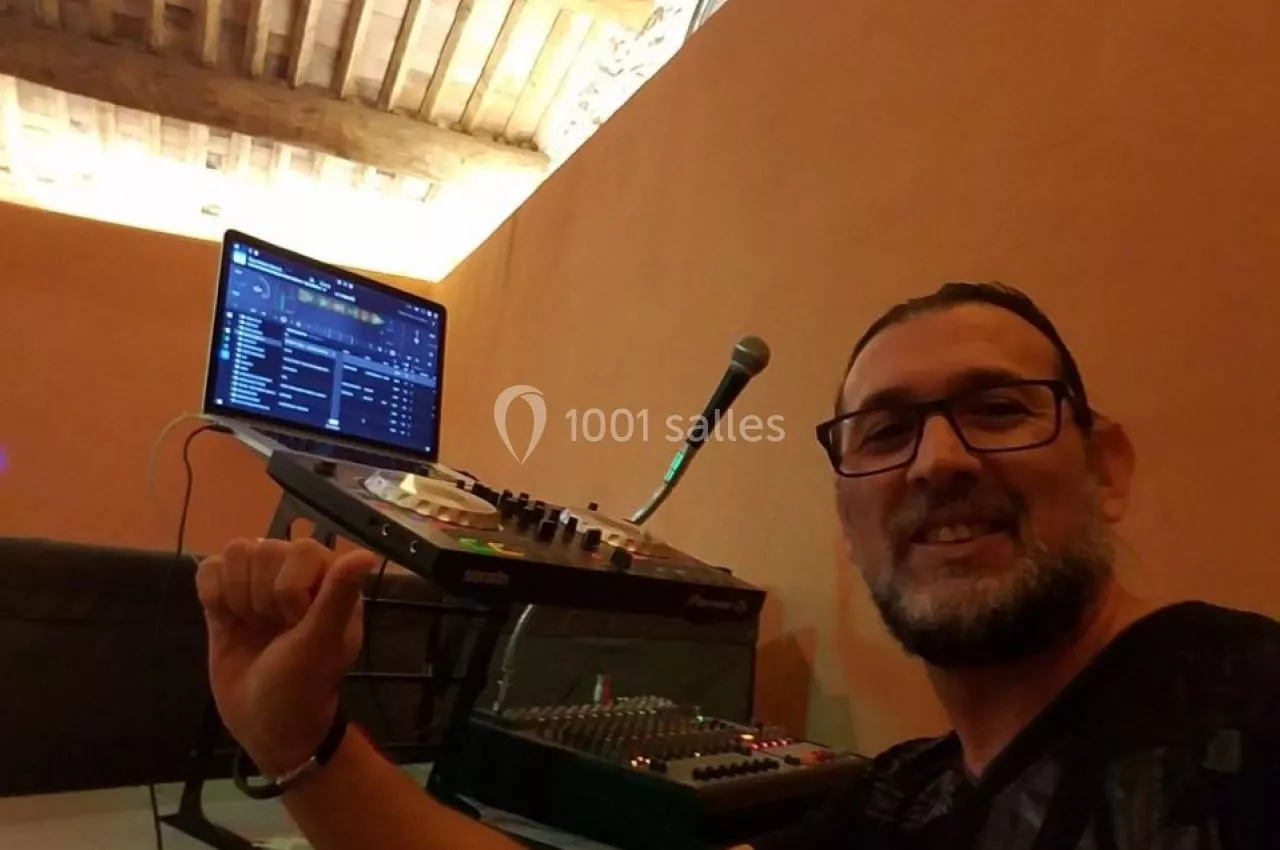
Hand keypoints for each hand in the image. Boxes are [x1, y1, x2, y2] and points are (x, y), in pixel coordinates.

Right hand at [195, 538, 379, 775]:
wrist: (263, 722)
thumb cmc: (303, 686)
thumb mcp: (322, 644)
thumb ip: (338, 597)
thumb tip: (367, 553)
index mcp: (329, 578)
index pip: (301, 550)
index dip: (290, 589)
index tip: (296, 623)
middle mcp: (295, 572)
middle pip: (263, 549)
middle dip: (261, 597)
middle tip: (272, 630)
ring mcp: (258, 581)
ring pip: (235, 552)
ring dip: (236, 596)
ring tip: (251, 626)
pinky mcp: (226, 596)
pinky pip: (209, 568)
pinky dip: (212, 596)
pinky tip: (226, 620)